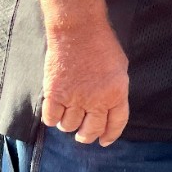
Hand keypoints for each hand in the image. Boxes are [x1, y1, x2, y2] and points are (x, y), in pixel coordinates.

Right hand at [41, 26, 129, 146]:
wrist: (78, 30)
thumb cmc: (101, 45)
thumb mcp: (120, 69)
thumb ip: (115, 90)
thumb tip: (109, 107)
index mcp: (117, 94)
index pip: (115, 124)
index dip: (110, 136)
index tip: (104, 141)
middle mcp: (97, 101)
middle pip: (91, 130)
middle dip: (87, 136)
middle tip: (82, 134)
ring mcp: (74, 98)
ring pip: (69, 126)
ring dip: (68, 125)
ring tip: (68, 117)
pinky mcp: (54, 94)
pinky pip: (51, 118)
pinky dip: (52, 119)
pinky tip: (55, 112)